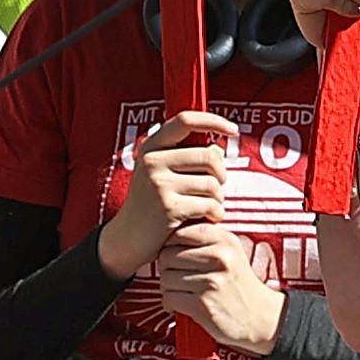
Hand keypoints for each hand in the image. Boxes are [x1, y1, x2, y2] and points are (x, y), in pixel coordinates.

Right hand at [99, 111, 235, 277]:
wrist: (127, 238)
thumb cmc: (150, 204)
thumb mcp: (158, 173)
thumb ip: (184, 157)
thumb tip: (218, 148)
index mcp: (151, 147)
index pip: (185, 120)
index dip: (213, 120)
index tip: (233, 129)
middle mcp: (152, 161)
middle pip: (209, 155)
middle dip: (221, 173)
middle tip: (217, 187)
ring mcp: (159, 184)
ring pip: (212, 183)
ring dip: (219, 198)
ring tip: (210, 205)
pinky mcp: (168, 207)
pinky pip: (209, 204)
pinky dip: (216, 213)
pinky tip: (210, 217)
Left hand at [150, 220, 287, 354]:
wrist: (259, 318)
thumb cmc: (238, 284)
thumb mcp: (231, 252)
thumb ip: (206, 239)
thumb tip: (169, 230)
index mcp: (225, 240)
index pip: (179, 233)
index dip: (171, 246)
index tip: (177, 256)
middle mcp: (219, 257)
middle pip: (167, 255)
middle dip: (167, 268)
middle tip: (177, 277)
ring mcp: (211, 281)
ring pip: (165, 277)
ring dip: (168, 287)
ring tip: (183, 291)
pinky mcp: (203, 304)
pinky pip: (169, 297)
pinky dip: (170, 303)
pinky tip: (182, 304)